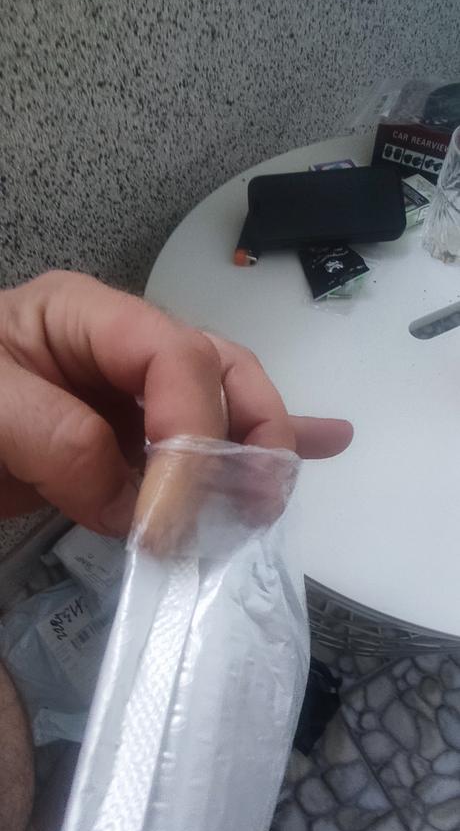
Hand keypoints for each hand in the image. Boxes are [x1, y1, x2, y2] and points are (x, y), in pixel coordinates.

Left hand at [0, 271, 352, 534]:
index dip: (193, 429)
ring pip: (228, 402)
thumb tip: (133, 497)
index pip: (173, 356)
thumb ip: (54, 436)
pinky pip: (212, 434)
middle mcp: (124, 348)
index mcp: (86, 315)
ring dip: (261, 449)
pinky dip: (263, 444)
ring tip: (274, 499)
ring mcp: (135, 395)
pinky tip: (327, 444)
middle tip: (255, 503)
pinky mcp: (137, 441)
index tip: (174, 515)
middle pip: (219, 369)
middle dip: (249, 433)